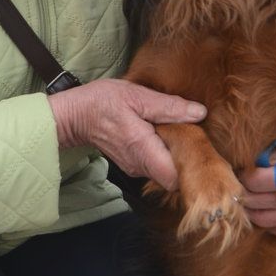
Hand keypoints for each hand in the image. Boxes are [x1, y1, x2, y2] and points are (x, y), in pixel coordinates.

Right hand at [47, 79, 205, 190]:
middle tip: (196, 136)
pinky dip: (166, 154)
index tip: (201, 148)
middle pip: (175, 178)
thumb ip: (169, 107)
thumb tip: (199, 113)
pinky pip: (157, 166)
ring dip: (178, 157)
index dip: (192, 168)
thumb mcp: (137, 96)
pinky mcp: (134, 165)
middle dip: (189, 161)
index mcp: (143, 150)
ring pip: (167, 173)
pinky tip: (167, 136)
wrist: (75, 115)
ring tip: (182, 133)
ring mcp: (136, 168)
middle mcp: (140, 166)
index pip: (176, 179)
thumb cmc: (102, 103)